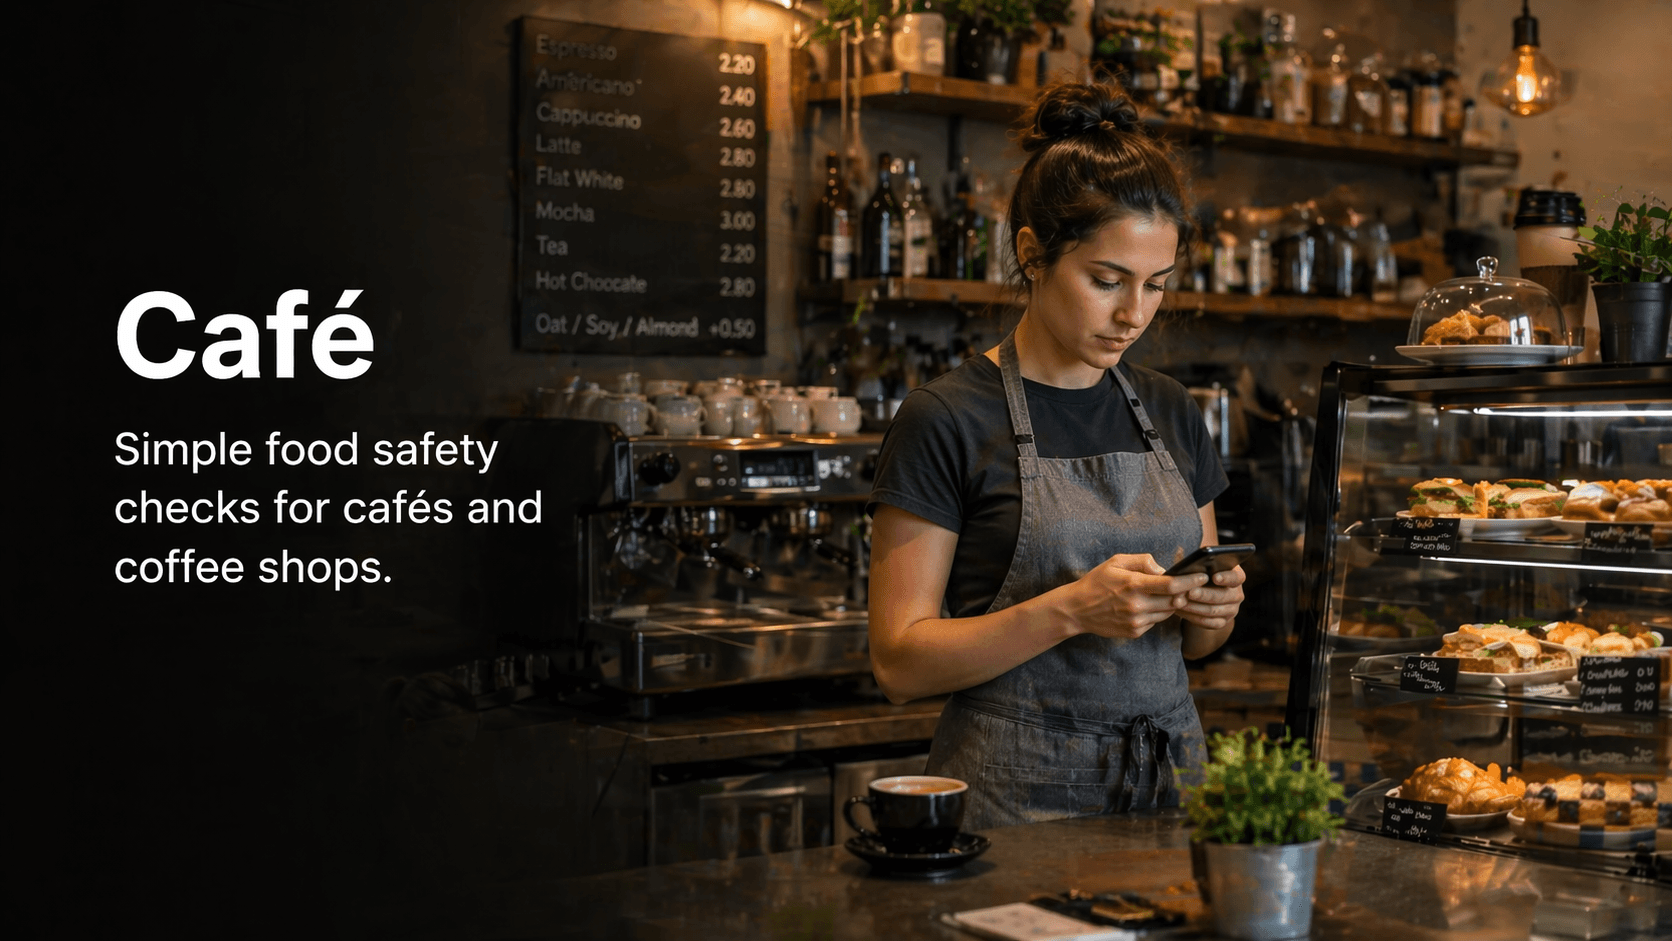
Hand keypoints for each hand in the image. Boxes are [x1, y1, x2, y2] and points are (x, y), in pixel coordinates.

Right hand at [1060, 553, 1210, 640]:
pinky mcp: (1134, 632)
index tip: (1202, 577)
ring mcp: (1136, 621)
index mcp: (1134, 584)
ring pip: (1167, 613)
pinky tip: (1148, 605)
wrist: (1077, 609)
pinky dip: (1157, 613)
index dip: (1191, 581)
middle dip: (1185, 593)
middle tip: (1191, 586)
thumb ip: (1142, 561)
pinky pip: (1155, 622)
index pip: (1172, 585)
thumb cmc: (1097, 582)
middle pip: (1174, 601)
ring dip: (1171, 604)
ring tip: (1167, 594)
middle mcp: (1137, 605)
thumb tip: (1164, 570)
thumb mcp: (1116, 562)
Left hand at [1179, 565, 1244, 630]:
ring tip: (1179, 602)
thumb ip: (1193, 559)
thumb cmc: (1196, 573)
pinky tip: (1180, 611)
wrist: (1198, 595)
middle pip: (1223, 596)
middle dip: (1205, 594)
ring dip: (1195, 607)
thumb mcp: (1196, 564)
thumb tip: (1180, 551)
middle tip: (1190, 592)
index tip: (1214, 577)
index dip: (1227, 577)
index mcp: (1235, 576)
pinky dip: (1193, 617)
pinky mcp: (1222, 622)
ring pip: (1214, 610)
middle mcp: (1237, 594)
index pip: (1237, 577)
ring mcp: (1231, 610)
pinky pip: (1209, 623)